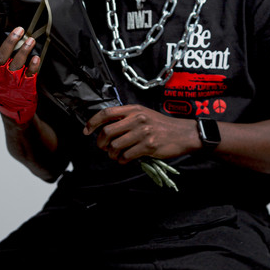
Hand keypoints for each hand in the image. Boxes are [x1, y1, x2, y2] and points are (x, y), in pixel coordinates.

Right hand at [0, 27, 39, 124]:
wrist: (13, 107)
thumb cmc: (3, 85)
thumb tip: (2, 37)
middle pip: (2, 57)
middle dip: (10, 42)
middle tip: (19, 30)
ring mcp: (12, 81)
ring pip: (16, 64)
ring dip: (24, 51)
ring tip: (31, 40)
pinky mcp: (24, 85)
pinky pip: (29, 74)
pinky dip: (33, 66)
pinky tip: (36, 58)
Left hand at [83, 104, 200, 164]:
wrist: (182, 133)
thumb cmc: (161, 125)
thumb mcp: (143, 114)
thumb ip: (127, 118)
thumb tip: (106, 127)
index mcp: (134, 109)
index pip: (107, 113)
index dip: (93, 122)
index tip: (86, 130)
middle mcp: (137, 119)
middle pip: (107, 131)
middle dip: (101, 142)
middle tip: (103, 147)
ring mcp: (143, 132)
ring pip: (115, 145)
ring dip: (112, 154)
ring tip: (116, 155)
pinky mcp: (148, 146)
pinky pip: (126, 156)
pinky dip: (122, 160)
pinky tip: (125, 159)